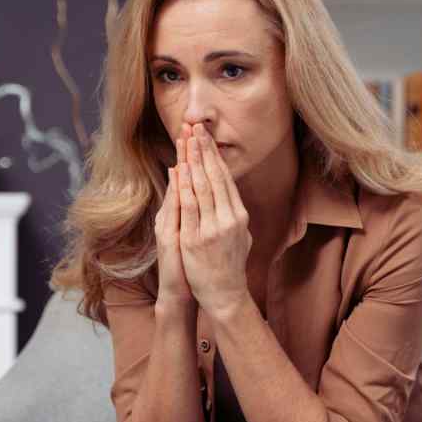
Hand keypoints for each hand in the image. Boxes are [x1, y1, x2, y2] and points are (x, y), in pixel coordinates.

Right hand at [153, 131, 194, 312]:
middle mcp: (171, 216)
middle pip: (181, 178)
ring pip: (177, 189)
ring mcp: (168, 225)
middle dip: (187, 151)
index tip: (197, 132)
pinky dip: (178, 192)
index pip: (187, 179)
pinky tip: (180, 175)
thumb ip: (194, 214)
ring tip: (184, 140)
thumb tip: (200, 193)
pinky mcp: (168, 238)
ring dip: (182, 163)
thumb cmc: (192, 266)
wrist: (182, 294)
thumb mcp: (195, 236)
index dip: (192, 155)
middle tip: (190, 125)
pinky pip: (175, 210)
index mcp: (179, 214)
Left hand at [177, 123, 252, 316]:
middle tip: (196, 127)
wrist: (225, 294)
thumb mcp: (241, 237)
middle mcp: (228, 218)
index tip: (206, 137)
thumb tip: (230, 196)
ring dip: (194, 160)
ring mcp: (212, 228)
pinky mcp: (196, 239)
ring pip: (202, 186)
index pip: (225, 179)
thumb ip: (234, 215)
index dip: (215, 156)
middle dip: (205, 150)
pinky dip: (185, 185)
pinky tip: (181, 169)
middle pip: (215, 177)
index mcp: (239, 216)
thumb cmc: (230, 266)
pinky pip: (190, 206)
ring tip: (188, 140)